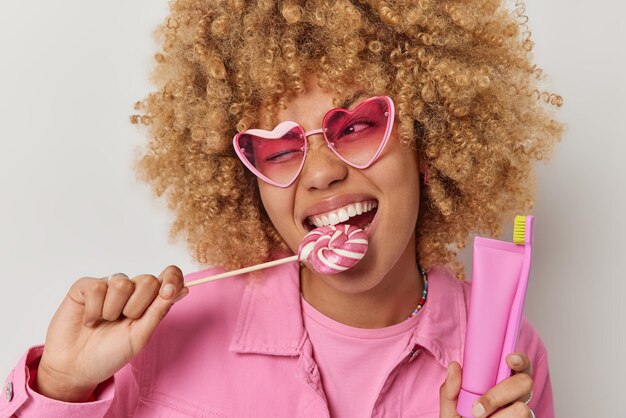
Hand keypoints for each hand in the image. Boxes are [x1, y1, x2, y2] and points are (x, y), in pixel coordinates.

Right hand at [35, 265, 188, 401]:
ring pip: (122, 283)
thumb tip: (182, 289)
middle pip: (147, 280)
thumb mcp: (139, 337)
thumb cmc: (110, 354)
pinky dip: (93, 310)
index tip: (169, 291)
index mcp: (149, 301)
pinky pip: (97, 288)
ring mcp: (108, 286)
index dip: (173, 278)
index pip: (168, 276)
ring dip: (112, 310)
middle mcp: (131, 290)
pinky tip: (89, 320)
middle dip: (136, 307)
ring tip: (104, 322)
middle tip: (123, 322)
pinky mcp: (86, 286)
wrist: (75, 367)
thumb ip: (159, 311)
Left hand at [439, 353, 533, 416]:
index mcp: (502, 381)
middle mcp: (517, 396)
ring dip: (499, 416)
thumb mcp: (451, 407)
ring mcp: (523, 412)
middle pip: (524, 383)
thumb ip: (450, 389)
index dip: (519, 359)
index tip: (508, 358)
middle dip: (498, 394)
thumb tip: (454, 366)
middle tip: (477, 408)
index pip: (519, 364)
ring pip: (522, 408)